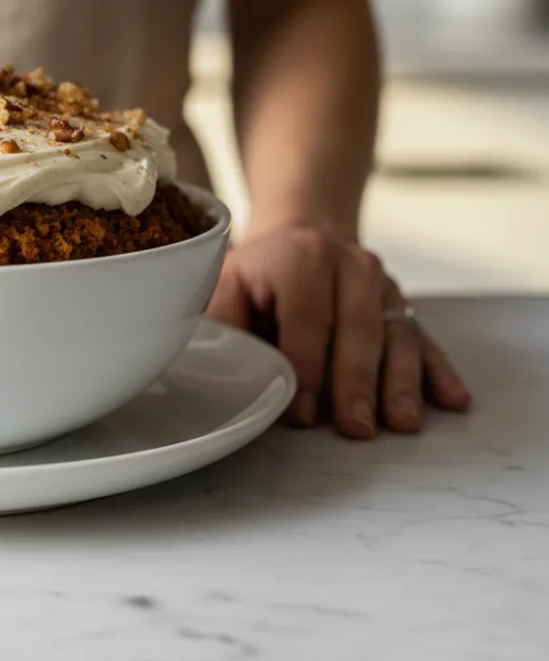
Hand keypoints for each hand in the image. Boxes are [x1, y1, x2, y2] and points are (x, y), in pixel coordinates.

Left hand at [207, 226, 470, 438]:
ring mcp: (383, 286)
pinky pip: (424, 339)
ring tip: (401, 422)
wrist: (305, 233)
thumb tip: (208, 364)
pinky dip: (438, 371)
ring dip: (401, 383)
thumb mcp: (227, 282)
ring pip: (396, 336)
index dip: (307, 368)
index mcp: (302, 257)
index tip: (303, 411)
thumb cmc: (260, 271)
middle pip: (358, 330)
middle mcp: (351, 266)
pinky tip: (452, 400)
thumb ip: (221, 320)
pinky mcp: (402, 305)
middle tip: (355, 426)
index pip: (308, 318)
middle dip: (357, 383)